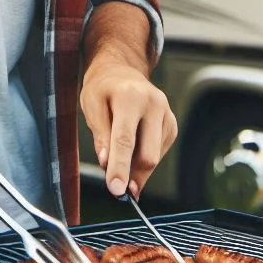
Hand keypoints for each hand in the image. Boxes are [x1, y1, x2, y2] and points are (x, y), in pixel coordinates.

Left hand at [80, 53, 176, 197]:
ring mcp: (167, 114)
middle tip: (114, 186)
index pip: (125, 139)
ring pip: (155, 158)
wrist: (122, 71)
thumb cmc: (103, 89)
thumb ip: (100, 135)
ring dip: (136, 168)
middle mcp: (155, 104)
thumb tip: (107, 165)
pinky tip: (133, 147)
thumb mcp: (91, 105)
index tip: (116, 191)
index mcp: (131, 96)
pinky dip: (144, 159)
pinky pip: (159, 153)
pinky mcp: (172, 124)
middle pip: (147, 154)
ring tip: (119, 158)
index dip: (120, 168)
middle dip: (131, 175)